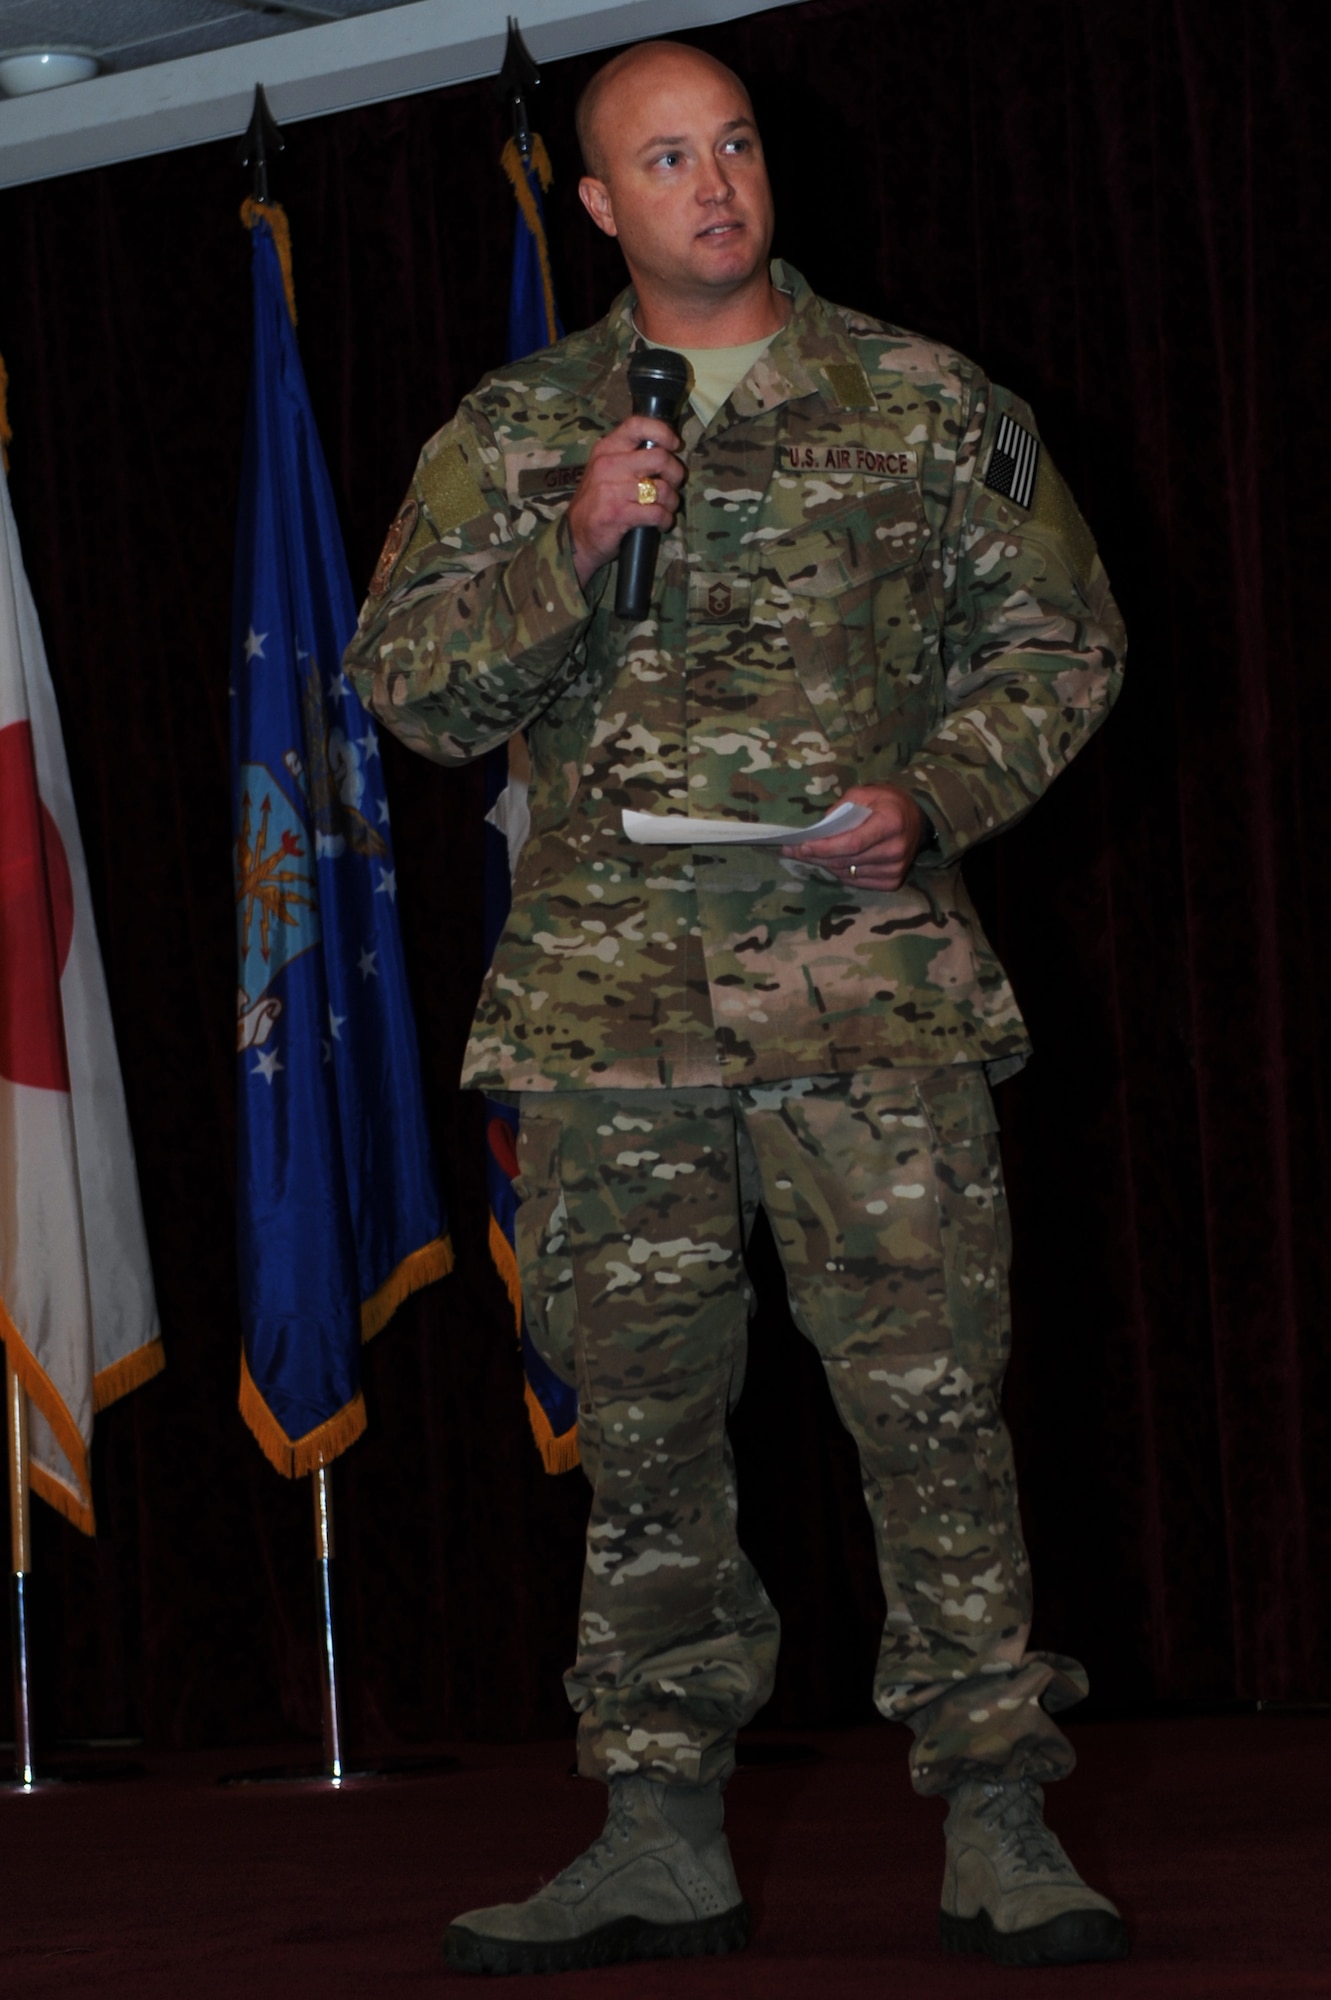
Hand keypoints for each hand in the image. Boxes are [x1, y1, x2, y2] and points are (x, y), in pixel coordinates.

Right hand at [568, 415, 684, 587]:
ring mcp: (612, 490)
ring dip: (672, 501)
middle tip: (673, 485)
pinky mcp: (619, 513)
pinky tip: (661, 523)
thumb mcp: (605, 471)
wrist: (576, 538)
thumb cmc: (596, 503)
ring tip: (667, 508)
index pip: (636, 425)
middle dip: (675, 474)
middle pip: (659, 458)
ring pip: (662, 488)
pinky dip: (666, 520)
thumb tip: (665, 450)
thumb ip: (629, 457)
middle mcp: (608, 465)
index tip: (674, 444)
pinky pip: (656, 513)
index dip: (662, 431)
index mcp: (606, 449)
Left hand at [783, 784, 927, 891]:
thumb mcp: (865, 793)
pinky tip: (831, 862)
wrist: (917, 820)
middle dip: (817, 856)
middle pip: (847, 860)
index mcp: (891, 824)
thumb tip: (819, 829)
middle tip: (793, 851)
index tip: (802, 846)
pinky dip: (841, 872)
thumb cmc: (887, 803)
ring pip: (848, 873)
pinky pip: (857, 881)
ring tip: (809, 855)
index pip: (853, 843)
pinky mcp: (893, 882)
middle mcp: (896, 850)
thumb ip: (841, 808)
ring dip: (826, 865)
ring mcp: (896, 869)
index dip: (825, 847)